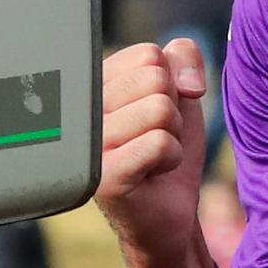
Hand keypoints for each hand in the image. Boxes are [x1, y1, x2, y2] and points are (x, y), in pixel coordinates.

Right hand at [98, 40, 211, 267]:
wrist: (167, 213)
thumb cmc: (166, 149)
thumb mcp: (181, 94)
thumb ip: (183, 58)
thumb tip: (187, 81)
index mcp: (93, 84)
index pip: (148, 54)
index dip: (169, 83)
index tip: (153, 111)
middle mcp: (80, 110)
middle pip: (154, 78)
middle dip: (171, 110)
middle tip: (153, 137)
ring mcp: (86, 144)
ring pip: (159, 109)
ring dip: (171, 136)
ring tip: (151, 156)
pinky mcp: (102, 176)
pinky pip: (160, 143)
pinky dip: (171, 158)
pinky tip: (152, 173)